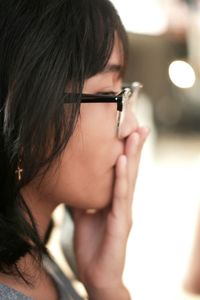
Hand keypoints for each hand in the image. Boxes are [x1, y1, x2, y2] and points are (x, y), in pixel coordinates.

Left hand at [72, 127, 148, 299]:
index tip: (128, 131)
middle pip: (130, 170)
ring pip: (128, 179)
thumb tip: (74, 179)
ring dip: (132, 156)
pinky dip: (121, 178)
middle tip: (140, 125)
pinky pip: (120, 197)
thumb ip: (84, 196)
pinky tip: (122, 162)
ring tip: (134, 135)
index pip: (122, 172)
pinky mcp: (121, 223)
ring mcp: (124, 212)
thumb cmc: (93, 244)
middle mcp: (123, 203)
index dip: (127, 151)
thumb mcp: (84, 214)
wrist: (96, 274)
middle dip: (135, 147)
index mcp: (115, 200)